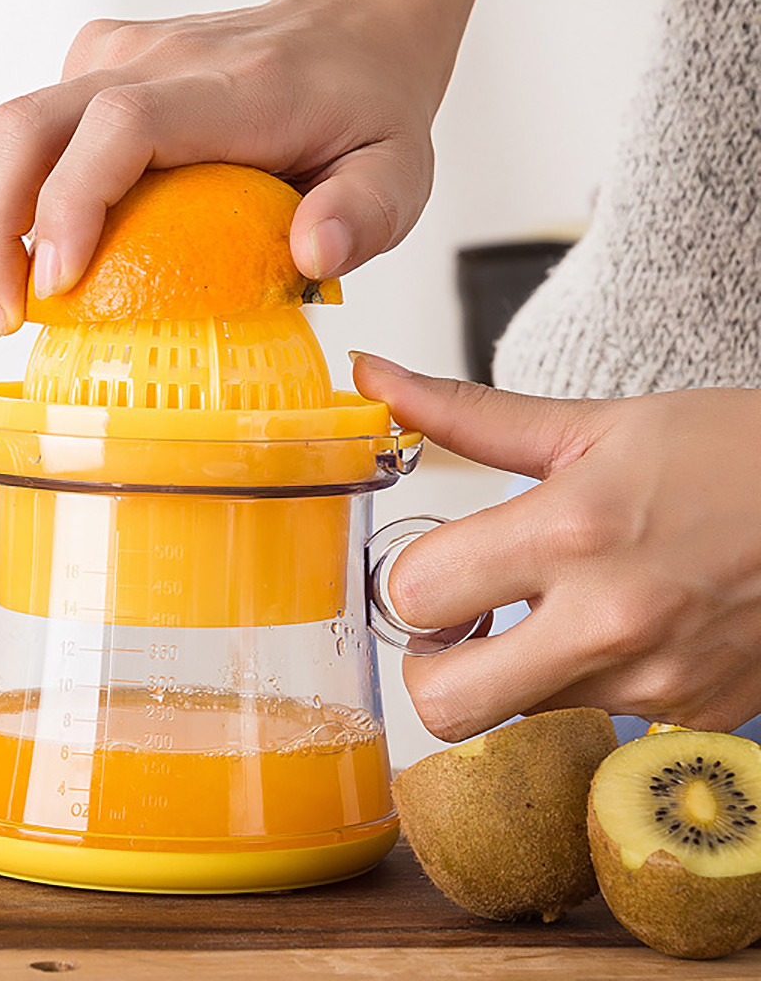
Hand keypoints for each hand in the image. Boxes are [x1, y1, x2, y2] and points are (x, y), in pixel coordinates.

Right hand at [0, 0, 441, 335]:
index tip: (56, 287)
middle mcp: (161, 59)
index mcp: (233, 88)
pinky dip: (17, 195)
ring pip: (14, 127)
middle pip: (28, 122)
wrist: (352, 25)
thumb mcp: (401, 171)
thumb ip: (368, 213)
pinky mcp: (101, 64)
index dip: (72, 202)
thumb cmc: (369, 110)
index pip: (122, 125)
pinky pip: (36, 129)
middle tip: (2, 317)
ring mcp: (121, 54)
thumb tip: (314, 257)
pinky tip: (41, 251)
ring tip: (6, 303)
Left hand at [353, 353, 760, 739]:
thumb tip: (372, 374)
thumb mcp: (593, 424)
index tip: (438, 561)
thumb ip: (467, 413)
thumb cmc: (727, 453)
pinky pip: (591, 722)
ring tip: (550, 609)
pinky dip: (580, 686)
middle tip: (458, 619)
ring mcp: (653, 683)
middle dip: (431, 663)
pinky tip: (615, 631)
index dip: (410, 577)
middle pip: (443, 702)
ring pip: (516, 716)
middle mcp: (609, 622)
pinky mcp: (690, 720)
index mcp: (571, 530)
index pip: (414, 594)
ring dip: (509, 673)